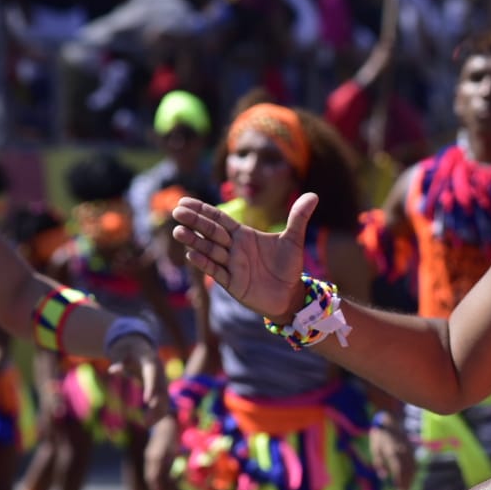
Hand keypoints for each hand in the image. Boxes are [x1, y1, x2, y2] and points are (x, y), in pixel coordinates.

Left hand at [107, 334, 167, 421]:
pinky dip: (158, 412)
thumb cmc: (129, 352)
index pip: (152, 376)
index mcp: (151, 362)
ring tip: (146, 425)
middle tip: (146, 422)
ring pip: (164, 398)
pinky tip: (150, 422)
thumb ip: (119, 361)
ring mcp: (162, 380)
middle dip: (155, 406)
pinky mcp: (161, 388)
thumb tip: (112, 369)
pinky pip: (163, 401)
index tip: (147, 402)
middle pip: (162, 391)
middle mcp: (160, 373)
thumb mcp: (122, 354)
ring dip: (158, 412)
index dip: (151, 388)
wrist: (141, 348)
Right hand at [172, 194, 316, 320]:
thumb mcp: (293, 240)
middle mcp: (233, 249)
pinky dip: (205, 264)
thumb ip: (298, 217)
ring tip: (178, 231)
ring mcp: (231, 265)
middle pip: (210, 232)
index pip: (219, 219)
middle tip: (176, 211)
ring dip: (194, 241)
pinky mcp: (232, 283)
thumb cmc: (289, 267)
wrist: (291, 295)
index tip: (184, 201)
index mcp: (243, 235)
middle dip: (194, 222)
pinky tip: (192, 255)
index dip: (202, 210)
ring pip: (209, 250)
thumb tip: (314, 195)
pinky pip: (216, 271)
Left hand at [369, 420, 416, 489]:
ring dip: (411, 478)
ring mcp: (408, 450)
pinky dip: (414, 471)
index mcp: (392, 452)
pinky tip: (412, 477)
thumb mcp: (375, 449)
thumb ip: (379, 463)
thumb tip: (384, 476)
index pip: (398, 470)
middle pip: (407, 471)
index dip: (400, 482)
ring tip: (408, 488)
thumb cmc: (380, 435)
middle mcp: (402, 452)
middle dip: (406, 483)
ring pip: (413, 467)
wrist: (391, 420)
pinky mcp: (410, 449)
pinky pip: (414, 462)